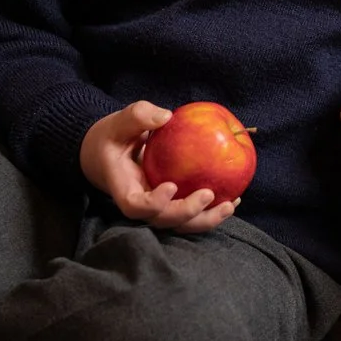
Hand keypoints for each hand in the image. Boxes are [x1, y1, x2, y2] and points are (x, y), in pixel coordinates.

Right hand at [80, 101, 237, 232]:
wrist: (106, 154)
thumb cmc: (113, 136)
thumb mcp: (119, 122)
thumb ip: (138, 116)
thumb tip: (167, 116)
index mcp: (123, 187)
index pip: (135, 206)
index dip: (154, 203)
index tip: (171, 186)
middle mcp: (140, 203)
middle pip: (162, 220)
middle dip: (187, 213)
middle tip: (208, 194)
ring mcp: (156, 207)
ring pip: (180, 224)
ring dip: (206, 219)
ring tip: (230, 205)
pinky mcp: (171, 204)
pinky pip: (191, 213)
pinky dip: (212, 210)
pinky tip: (234, 197)